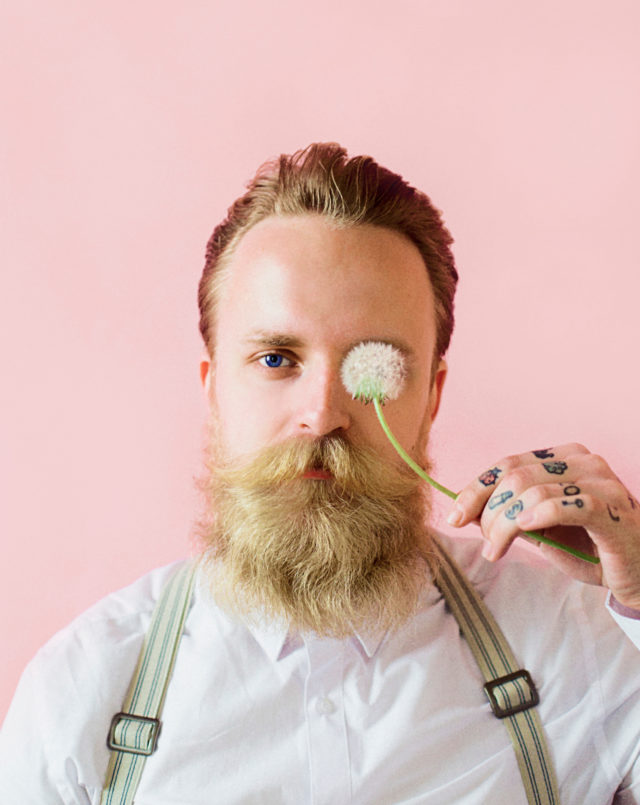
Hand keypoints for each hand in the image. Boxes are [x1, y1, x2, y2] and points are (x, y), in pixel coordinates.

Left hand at [447, 443, 639, 608]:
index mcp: (562, 457)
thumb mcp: (538, 529)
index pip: (507, 465)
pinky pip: (564, 504)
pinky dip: (537, 516)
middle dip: (488, 512)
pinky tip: (524, 530)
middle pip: (514, 477)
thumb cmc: (588, 546)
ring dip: (504, 525)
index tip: (453, 517)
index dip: (475, 490)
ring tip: (497, 550)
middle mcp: (581, 460)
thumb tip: (462, 511)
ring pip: (531, 491)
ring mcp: (599, 480)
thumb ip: (506, 515)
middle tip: (485, 544)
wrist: (638, 571)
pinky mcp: (611, 507)